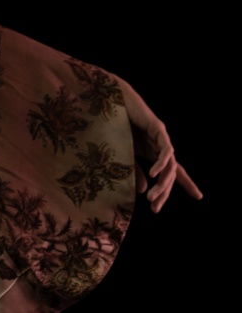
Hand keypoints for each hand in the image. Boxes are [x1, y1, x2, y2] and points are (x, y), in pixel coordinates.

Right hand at [118, 78, 200, 212]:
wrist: (112, 102)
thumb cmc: (117, 127)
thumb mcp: (125, 158)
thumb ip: (136, 173)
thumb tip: (144, 191)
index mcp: (155, 153)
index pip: (174, 171)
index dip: (186, 183)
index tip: (199, 196)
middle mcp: (162, 146)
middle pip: (171, 173)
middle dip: (165, 192)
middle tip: (155, 209)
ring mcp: (162, 137)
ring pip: (170, 164)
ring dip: (162, 183)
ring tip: (151, 198)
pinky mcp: (158, 128)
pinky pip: (165, 149)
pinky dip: (160, 163)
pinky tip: (154, 174)